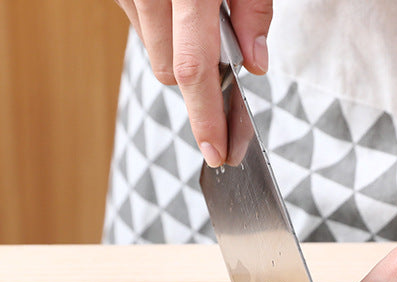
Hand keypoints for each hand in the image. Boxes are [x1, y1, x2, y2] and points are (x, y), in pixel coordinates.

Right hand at [115, 1, 271, 166]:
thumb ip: (254, 10)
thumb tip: (255, 63)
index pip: (193, 69)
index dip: (206, 117)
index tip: (216, 151)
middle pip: (169, 73)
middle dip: (198, 75)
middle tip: (223, 43)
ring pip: (154, 55)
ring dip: (178, 49)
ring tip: (197, 9)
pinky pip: (141, 29)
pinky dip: (163, 28)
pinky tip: (177, 5)